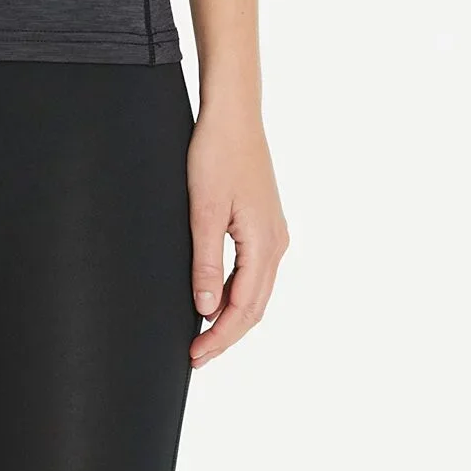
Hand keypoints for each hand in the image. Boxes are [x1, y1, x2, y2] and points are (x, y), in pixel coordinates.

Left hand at [186, 108, 287, 367]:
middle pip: (254, 307)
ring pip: (256, 292)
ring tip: (202, 335)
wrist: (234, 114)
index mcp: (264, 244)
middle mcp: (276, 244)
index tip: (194, 356)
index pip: (243, 309)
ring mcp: (274, 233)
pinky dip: (237, 293)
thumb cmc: (216, 154)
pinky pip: (255, 272)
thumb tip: (205, 309)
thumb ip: (205, 261)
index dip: (219, 337)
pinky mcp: (266, 223)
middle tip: (195, 356)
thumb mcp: (203, 209)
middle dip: (226, 335)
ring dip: (231, 316)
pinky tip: (216, 298)